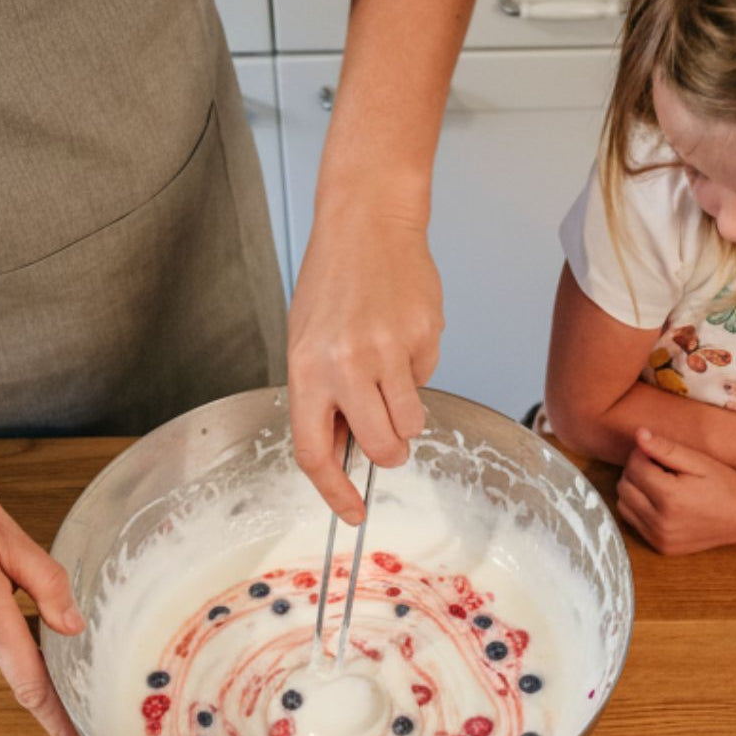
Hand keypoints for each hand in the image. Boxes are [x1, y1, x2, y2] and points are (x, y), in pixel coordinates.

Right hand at [0, 420, 93, 735]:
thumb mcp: (6, 537)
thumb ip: (45, 584)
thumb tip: (73, 626)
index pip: (32, 688)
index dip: (61, 727)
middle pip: (25, 670)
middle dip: (60, 678)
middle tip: (101, 685)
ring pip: (5, 648)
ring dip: (35, 646)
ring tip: (71, 635)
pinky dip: (13, 629)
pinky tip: (30, 605)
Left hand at [288, 200, 442, 521]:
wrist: (369, 222)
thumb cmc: (334, 282)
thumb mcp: (307, 343)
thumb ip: (322, 398)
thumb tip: (344, 450)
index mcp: (307, 370)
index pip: (315, 452)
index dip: (334, 491)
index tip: (350, 512)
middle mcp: (345, 365)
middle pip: (380, 447)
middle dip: (389, 452)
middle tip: (388, 432)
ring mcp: (388, 351)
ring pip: (412, 422)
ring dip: (407, 411)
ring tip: (391, 368)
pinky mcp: (424, 337)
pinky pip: (428, 378)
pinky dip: (418, 367)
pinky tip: (402, 332)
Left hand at [617, 428, 735, 554]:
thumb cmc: (725, 484)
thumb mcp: (698, 461)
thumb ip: (665, 448)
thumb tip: (638, 434)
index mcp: (671, 497)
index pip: (634, 467)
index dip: (641, 453)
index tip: (653, 449)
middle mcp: (661, 522)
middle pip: (624, 486)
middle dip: (635, 471)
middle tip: (656, 465)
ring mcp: (660, 537)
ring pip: (623, 505)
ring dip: (633, 490)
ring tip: (657, 482)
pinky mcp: (661, 547)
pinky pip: (634, 523)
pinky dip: (639, 509)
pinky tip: (658, 501)